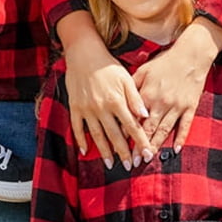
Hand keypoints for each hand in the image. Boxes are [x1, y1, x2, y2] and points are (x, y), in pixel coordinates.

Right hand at [65, 42, 148, 167]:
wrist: (83, 54)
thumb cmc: (108, 66)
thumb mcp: (126, 78)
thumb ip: (135, 98)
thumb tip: (145, 116)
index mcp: (116, 101)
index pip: (132, 127)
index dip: (140, 142)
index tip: (147, 155)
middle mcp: (101, 108)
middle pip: (114, 135)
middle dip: (123, 152)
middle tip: (129, 166)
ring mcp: (86, 109)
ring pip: (96, 135)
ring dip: (103, 151)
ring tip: (109, 163)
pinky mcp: (75, 107)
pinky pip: (77, 127)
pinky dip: (80, 140)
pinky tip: (85, 151)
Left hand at [132, 18, 221, 153]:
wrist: (191, 54)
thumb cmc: (164, 62)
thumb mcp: (143, 71)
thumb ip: (131, 88)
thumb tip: (119, 104)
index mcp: (147, 94)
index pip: (135, 119)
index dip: (128, 134)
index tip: (122, 148)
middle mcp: (161, 103)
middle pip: (149, 129)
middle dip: (141, 146)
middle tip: (135, 161)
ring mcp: (177, 106)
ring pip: (165, 130)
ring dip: (157, 145)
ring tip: (150, 159)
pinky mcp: (190, 107)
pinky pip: (185, 126)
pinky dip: (181, 138)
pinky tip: (175, 150)